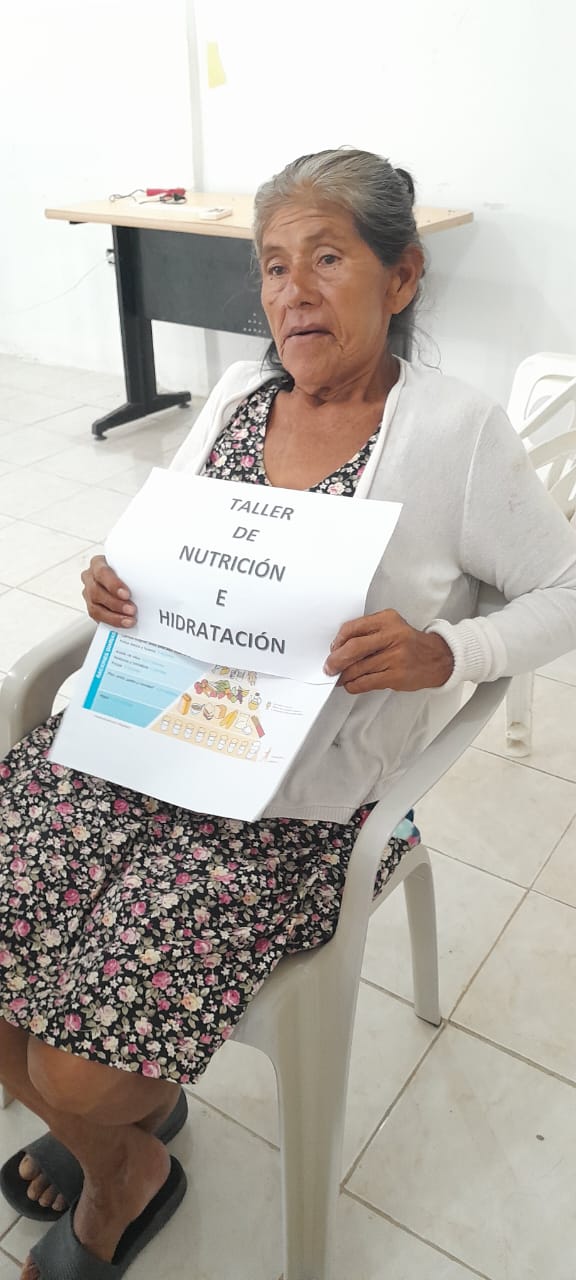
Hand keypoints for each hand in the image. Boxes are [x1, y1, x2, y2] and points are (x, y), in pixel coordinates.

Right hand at [81, 555, 136, 628]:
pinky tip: (123, 623)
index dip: (113, 584)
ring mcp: (88, 594)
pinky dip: (112, 621)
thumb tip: (153, 579)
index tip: (127, 594)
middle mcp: (90, 578)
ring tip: (129, 620)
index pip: (102, 572)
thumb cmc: (127, 571)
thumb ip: (136, 571)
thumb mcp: (130, 567)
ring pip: (94, 607)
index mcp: (98, 563)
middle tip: (132, 610)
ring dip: (113, 616)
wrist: (124, 580)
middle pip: (96, 592)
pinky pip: (98, 617)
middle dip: (115, 603)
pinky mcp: (92, 607)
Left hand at [324, 609, 453, 692]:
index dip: (338, 641)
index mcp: (387, 619)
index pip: (352, 628)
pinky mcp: (397, 675)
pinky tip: (352, 685)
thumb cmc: (409, 643)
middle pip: (353, 648)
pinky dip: (354, 685)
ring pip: (358, 668)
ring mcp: (396, 657)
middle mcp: (392, 636)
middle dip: (336, 660)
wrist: (438, 659)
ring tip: (340, 678)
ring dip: (344, 676)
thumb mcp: (392, 627)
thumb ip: (368, 632)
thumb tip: (339, 649)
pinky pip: (367, 682)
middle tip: (329, 667)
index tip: (333, 650)